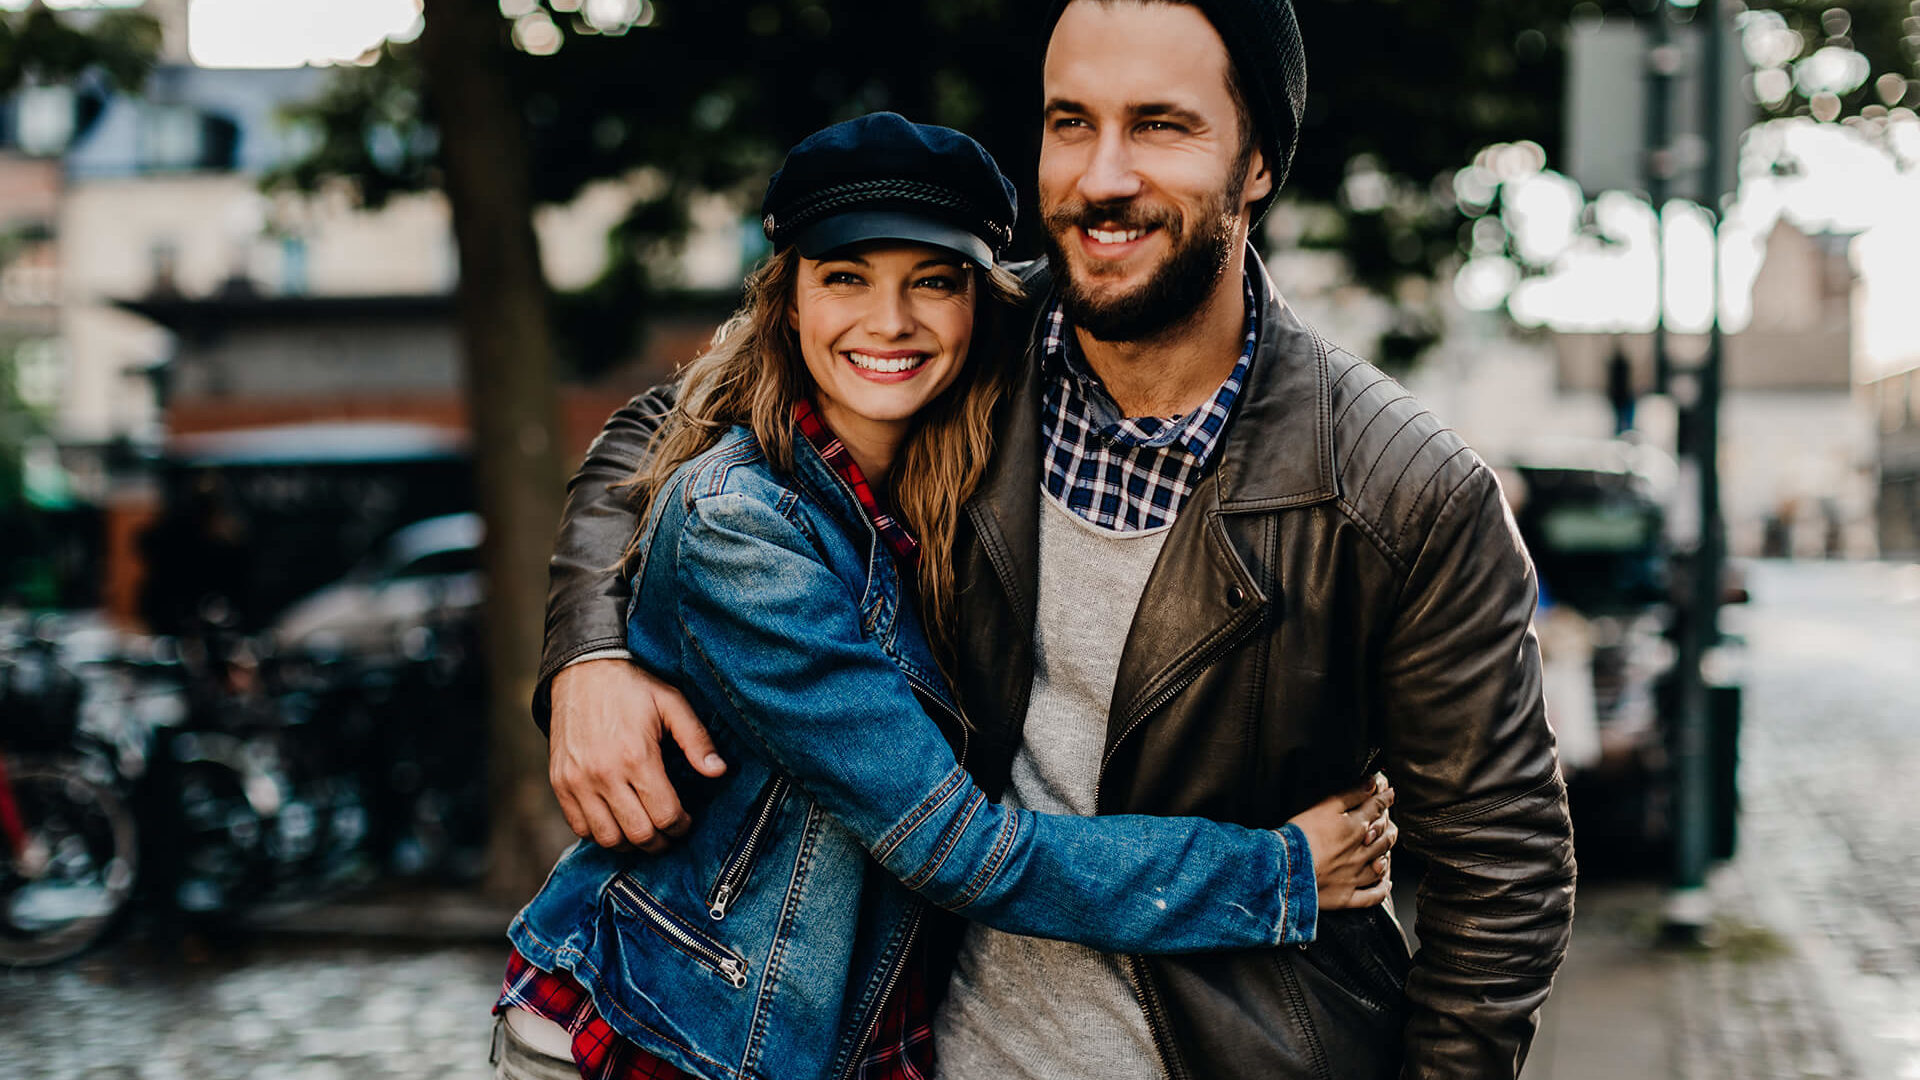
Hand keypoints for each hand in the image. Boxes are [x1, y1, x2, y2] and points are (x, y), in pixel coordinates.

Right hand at [548, 658, 727, 852]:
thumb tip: (719, 771)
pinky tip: (616, 821)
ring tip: (644, 831)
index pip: (664, 815)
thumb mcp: (672, 703)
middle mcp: (604, 774)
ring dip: (630, 843)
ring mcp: (578, 781)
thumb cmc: (631, 687)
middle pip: (638, 833)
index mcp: (636, 756)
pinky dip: (600, 833)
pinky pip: (580, 827)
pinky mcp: (560, 783)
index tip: (686, 821)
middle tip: (669, 833)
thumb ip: (696, 740)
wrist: (581, 671)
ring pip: (607, 838)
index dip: (681, 826)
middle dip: (660, 841)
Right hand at [1287, 773, 1396, 910]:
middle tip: (1391, 824)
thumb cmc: (1301, 836)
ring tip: (1387, 851)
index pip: (1375, 809)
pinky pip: (1371, 896)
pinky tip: (1385, 884)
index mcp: (1355, 828)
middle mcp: (1361, 852)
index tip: (1390, 794)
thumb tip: (1371, 784)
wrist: (1286, 869)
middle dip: (1389, 829)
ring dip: (1386, 856)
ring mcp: (1355, 876)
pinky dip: (1381, 890)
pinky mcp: (1346, 897)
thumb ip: (1350, 795)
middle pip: (1383, 839)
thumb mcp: (1324, 807)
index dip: (1384, 799)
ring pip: (1380, 866)